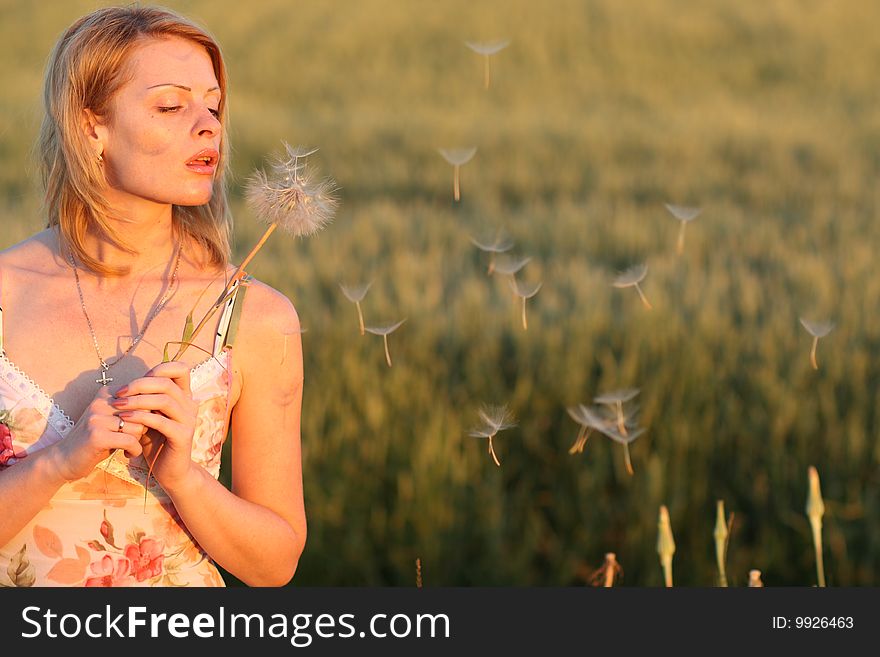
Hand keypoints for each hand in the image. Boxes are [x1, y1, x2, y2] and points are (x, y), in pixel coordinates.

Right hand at [47, 386, 147, 481]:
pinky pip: (130, 440)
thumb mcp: (115, 420)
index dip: (148, 415)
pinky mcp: (96, 435)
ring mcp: (97, 417)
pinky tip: (128, 454)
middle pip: (143, 411)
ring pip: (138, 426)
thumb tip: (165, 402)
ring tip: (130, 447)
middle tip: (137, 439)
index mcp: (108, 392)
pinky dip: (134, 450)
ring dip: (139, 440)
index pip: (143, 397)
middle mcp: (102, 401)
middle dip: (144, 427)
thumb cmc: (98, 440)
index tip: (144, 427)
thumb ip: (135, 410)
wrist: (65, 460)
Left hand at [111, 361, 198, 492]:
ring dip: (137, 400)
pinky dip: (140, 418)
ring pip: (164, 400)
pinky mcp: (182, 436)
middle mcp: (190, 405)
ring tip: (118, 406)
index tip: (134, 382)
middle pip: (167, 383)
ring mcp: (188, 420)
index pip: (180, 369)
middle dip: (139, 385)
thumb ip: (145, 401)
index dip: (159, 368)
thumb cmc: (156, 442)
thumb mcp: (149, 417)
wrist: (170, 471)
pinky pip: (161, 421)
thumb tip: (125, 385)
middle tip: (119, 393)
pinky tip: (125, 419)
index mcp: (184, 397)